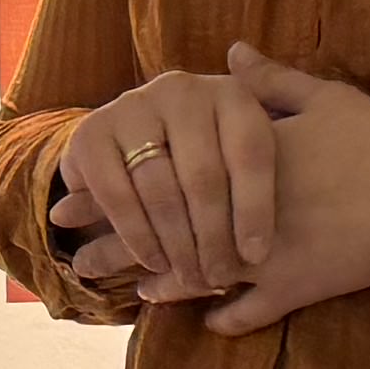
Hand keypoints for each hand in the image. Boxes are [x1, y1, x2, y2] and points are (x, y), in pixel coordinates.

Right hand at [49, 55, 284, 305]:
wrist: (139, 143)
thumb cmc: (216, 157)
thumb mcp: (256, 146)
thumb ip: (278, 150)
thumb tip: (269, 169)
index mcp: (230, 93)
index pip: (250, 153)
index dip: (254, 209)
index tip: (256, 256)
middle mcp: (181, 90)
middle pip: (203, 176)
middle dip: (213, 237)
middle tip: (220, 277)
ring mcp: (132, 108)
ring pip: (161, 190)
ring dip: (177, 244)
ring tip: (192, 277)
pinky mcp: (91, 134)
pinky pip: (118, 196)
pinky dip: (137, 236)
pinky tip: (155, 262)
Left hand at [51, 42, 369, 332]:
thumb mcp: (323, 98)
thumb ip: (269, 81)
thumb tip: (233, 52)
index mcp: (237, 160)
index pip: (160, 173)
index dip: (113, 184)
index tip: (70, 189)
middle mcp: (239, 208)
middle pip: (163, 228)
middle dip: (115, 243)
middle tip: (72, 256)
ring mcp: (264, 251)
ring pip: (195, 275)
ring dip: (160, 284)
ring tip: (125, 293)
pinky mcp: (295, 285)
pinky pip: (251, 309)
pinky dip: (227, 316)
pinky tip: (204, 324)